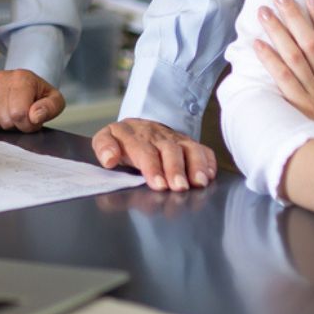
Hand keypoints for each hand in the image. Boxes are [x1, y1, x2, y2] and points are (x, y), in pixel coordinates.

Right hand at [0, 69, 64, 131]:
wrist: (22, 83)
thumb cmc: (37, 95)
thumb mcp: (54, 100)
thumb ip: (50, 108)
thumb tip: (34, 116)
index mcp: (22, 78)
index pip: (19, 114)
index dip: (27, 125)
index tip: (32, 120)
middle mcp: (0, 77)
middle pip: (5, 120)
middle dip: (15, 125)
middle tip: (20, 116)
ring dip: (1, 124)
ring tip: (9, 114)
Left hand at [91, 118, 215, 191]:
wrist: (138, 126)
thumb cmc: (122, 140)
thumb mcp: (106, 139)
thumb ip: (104, 148)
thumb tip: (109, 159)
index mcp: (134, 135)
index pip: (144, 151)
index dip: (152, 167)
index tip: (158, 184)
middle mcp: (157, 135)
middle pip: (170, 150)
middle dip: (175, 169)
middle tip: (179, 187)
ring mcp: (175, 139)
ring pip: (190, 149)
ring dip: (196, 166)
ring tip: (199, 183)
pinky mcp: (189, 143)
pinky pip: (203, 150)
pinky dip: (208, 162)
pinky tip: (209, 176)